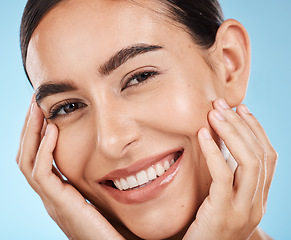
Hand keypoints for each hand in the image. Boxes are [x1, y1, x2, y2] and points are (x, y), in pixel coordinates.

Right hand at [16, 96, 124, 239]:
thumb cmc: (111, 223)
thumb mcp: (98, 194)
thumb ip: (93, 178)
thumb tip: (100, 155)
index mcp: (58, 191)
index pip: (37, 157)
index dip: (36, 132)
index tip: (44, 109)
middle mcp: (49, 195)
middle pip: (27, 155)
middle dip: (29, 127)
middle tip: (34, 101)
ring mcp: (51, 201)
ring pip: (27, 161)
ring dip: (31, 132)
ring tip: (37, 108)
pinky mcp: (59, 204)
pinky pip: (42, 173)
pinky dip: (44, 149)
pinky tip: (52, 130)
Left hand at [184, 98, 276, 239]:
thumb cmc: (206, 224)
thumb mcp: (222, 198)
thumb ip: (228, 175)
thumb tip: (221, 142)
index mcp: (259, 197)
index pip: (269, 157)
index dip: (256, 130)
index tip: (241, 109)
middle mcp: (258, 203)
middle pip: (260, 155)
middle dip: (242, 125)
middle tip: (222, 104)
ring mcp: (244, 210)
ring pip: (249, 162)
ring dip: (231, 133)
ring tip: (214, 113)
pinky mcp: (224, 213)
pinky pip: (223, 176)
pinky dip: (215, 151)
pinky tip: (202, 134)